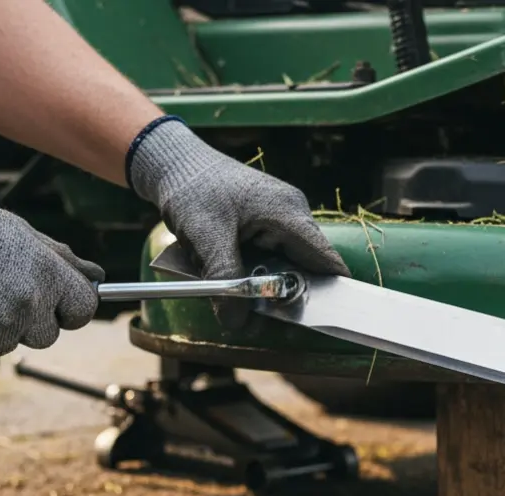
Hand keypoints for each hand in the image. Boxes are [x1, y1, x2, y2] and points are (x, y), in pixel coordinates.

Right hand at [0, 183, 104, 356]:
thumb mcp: (20, 233)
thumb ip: (62, 259)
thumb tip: (98, 276)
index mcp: (46, 275)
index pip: (85, 308)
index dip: (74, 307)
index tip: (62, 303)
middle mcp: (29, 306)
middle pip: (49, 335)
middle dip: (34, 321)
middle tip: (6, 294)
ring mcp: (0, 329)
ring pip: (12, 341)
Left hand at [127, 117, 349, 325]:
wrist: (175, 163)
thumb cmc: (193, 191)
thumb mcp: (207, 238)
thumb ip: (226, 280)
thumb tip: (237, 323)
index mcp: (289, 213)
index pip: (325, 259)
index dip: (329, 291)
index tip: (321, 319)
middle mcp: (292, 214)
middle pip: (304, 267)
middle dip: (284, 293)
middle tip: (259, 316)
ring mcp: (280, 217)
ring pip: (284, 264)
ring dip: (264, 282)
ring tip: (236, 290)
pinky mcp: (265, 222)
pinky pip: (269, 255)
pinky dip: (253, 269)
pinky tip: (231, 270)